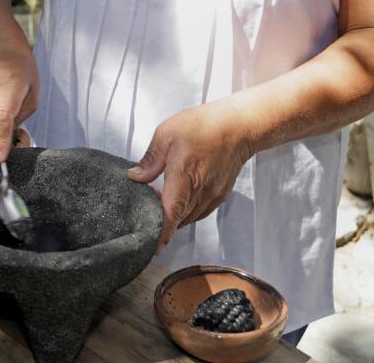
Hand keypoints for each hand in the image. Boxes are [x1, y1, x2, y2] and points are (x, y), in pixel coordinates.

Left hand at [127, 100, 254, 251]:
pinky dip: (187, 211)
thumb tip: (134, 177)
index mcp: (184, 175)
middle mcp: (200, 190)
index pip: (171, 212)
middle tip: (145, 212)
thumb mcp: (166, 134)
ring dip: (174, 216)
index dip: (162, 232)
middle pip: (178, 218)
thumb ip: (150, 160)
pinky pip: (200, 212)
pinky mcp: (220, 195)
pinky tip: (178, 200)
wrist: (239, 127)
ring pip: (189, 217)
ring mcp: (212, 195)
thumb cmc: (204, 126)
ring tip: (160, 202)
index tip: (152, 247)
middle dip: (161, 220)